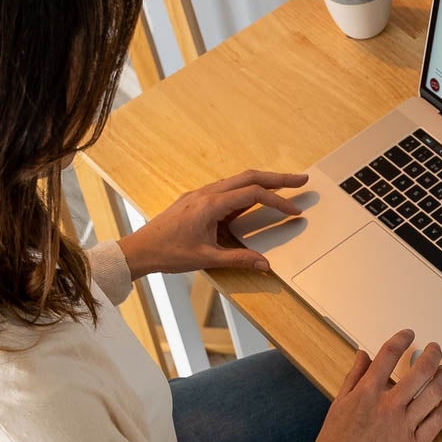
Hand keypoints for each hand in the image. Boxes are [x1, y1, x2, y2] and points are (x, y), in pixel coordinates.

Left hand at [116, 170, 307, 279]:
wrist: (140, 249)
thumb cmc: (169, 253)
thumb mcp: (207, 258)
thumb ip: (239, 260)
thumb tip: (265, 264)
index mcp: (211, 205)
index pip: (253, 195)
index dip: (277, 201)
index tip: (294, 211)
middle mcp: (207, 193)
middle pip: (250, 177)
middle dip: (278, 178)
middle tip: (301, 180)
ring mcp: (201, 194)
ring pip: (238, 180)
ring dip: (263, 181)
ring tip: (284, 185)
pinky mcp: (197, 199)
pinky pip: (227, 188)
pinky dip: (247, 189)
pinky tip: (256, 197)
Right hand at [313, 330, 441, 441]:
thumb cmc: (337, 441)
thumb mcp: (339, 403)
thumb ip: (354, 376)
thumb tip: (364, 354)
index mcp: (367, 393)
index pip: (388, 355)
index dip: (401, 339)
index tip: (409, 334)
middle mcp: (388, 407)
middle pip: (420, 372)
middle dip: (432, 355)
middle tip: (436, 349)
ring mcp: (404, 426)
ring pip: (434, 394)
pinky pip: (438, 421)